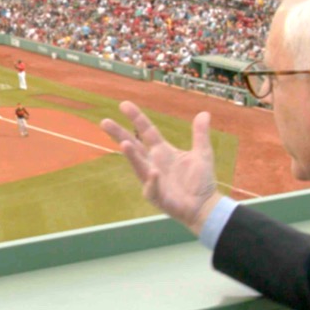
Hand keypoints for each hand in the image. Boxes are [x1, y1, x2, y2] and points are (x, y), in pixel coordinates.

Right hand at [101, 103, 219, 233]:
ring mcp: (152, 181)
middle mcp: (153, 163)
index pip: (146, 131)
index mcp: (162, 151)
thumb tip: (204, 113)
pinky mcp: (157, 197)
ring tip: (124, 143)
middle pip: (133, 146)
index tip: (123, 104)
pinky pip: (152, 188)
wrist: (206, 206)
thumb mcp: (202, 153)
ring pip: (139, 166)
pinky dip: (152, 181)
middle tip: (104, 122)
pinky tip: (153, 173)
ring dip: (131, 156)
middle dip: (119, 134)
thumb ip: (200, 134)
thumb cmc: (201, 181)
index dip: (136, 117)